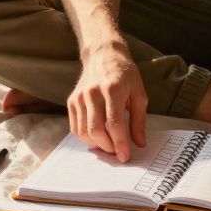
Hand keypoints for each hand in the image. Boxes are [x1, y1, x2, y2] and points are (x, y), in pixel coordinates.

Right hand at [67, 42, 147, 162]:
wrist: (103, 54)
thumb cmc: (125, 74)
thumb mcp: (139, 93)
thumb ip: (139, 120)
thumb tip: (139, 144)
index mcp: (113, 89)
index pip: (114, 123)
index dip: (120, 143)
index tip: (125, 156)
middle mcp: (93, 93)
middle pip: (96, 130)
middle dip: (108, 147)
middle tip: (117, 152)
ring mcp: (80, 96)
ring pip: (83, 131)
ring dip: (96, 145)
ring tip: (108, 146)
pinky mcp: (72, 100)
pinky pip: (75, 127)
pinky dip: (85, 138)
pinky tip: (96, 138)